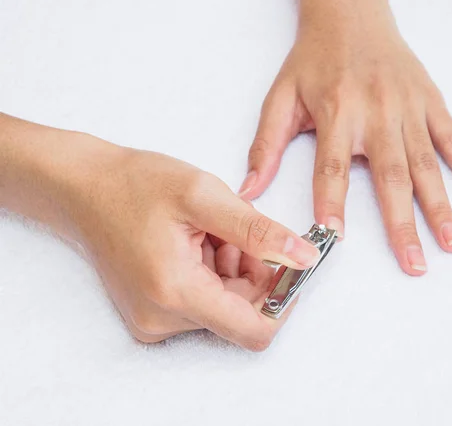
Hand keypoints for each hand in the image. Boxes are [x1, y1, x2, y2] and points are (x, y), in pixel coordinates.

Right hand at [0, 115, 319, 349]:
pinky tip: (198, 242)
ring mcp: (154, 321)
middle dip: (254, 272)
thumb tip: (304, 258)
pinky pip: (204, 303)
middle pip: (242, 312)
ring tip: (209, 231)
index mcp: (176, 291)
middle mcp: (163, 319)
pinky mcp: (153, 314)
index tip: (287, 265)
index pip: (255, 329)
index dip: (283, 299)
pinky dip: (215, 273)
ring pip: (226, 305)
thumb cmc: (135, 184)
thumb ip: (259, 231)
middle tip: (235, 231)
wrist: (84, 188)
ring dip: (233, 268)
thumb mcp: (204, 195)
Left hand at [240, 0, 451, 275]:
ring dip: (441, 206)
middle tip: (414, 264)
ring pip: (426, 163)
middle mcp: (375, 111)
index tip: (334, 239)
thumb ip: (265, 145)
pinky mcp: (429, 99)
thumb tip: (248, 189)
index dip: (332, 204)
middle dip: (402, 224)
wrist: (350, 15)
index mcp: (335, 112)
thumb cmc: (314, 59)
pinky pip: (451, 136)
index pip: (331, 168)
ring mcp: (407, 106)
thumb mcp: (281, 97)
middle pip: (389, 176)